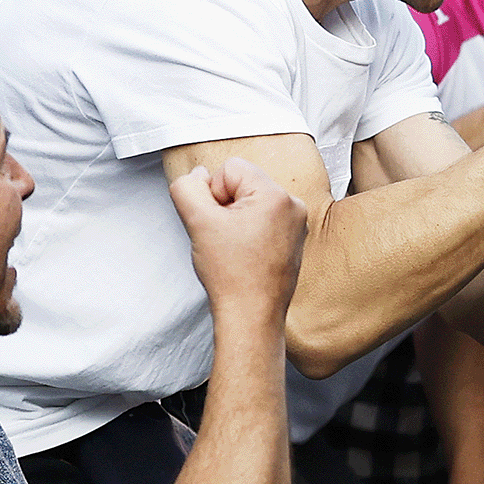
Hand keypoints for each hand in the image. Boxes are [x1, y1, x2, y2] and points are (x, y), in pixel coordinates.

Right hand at [171, 153, 306, 328]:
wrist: (251, 315)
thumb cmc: (232, 275)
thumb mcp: (198, 222)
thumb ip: (188, 187)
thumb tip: (198, 175)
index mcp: (276, 196)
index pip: (230, 168)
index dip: (213, 194)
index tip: (219, 223)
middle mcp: (293, 205)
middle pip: (242, 184)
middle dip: (226, 206)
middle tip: (225, 238)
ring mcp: (296, 223)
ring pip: (250, 203)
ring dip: (236, 220)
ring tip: (235, 248)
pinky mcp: (293, 239)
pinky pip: (262, 220)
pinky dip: (248, 232)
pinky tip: (245, 254)